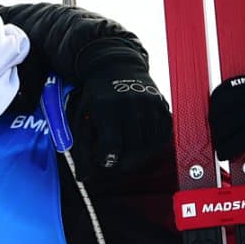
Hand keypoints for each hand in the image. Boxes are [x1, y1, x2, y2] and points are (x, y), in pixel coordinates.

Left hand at [69, 43, 172, 178]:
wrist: (115, 65)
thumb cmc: (94, 95)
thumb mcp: (80, 116)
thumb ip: (81, 147)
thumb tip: (82, 178)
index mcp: (106, 105)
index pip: (111, 145)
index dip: (107, 160)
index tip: (103, 160)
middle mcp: (131, 103)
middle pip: (133, 149)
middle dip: (123, 163)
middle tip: (115, 163)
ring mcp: (150, 104)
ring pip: (150, 145)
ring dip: (139, 157)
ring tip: (127, 154)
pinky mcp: (163, 106)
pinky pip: (164, 136)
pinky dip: (154, 146)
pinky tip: (141, 145)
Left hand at [211, 73, 244, 198]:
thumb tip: (210, 104)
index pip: (228, 87)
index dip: (214, 104)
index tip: (212, 117)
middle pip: (224, 104)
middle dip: (215, 122)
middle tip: (215, 135)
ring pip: (227, 123)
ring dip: (219, 139)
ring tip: (221, 147)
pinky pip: (237, 141)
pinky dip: (227, 150)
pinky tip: (226, 155)